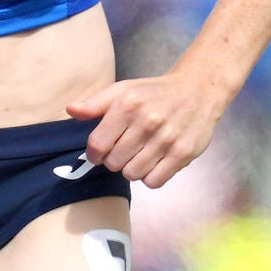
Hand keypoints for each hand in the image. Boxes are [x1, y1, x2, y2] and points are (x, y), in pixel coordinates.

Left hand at [67, 66, 228, 188]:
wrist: (199, 90)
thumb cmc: (154, 93)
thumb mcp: (123, 89)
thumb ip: (95, 102)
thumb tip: (71, 111)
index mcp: (127, 105)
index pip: (97, 145)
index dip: (93, 154)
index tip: (99, 152)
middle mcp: (147, 121)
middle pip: (113, 163)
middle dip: (114, 160)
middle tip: (124, 151)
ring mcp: (167, 138)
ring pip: (132, 174)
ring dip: (131, 169)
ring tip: (139, 156)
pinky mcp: (183, 153)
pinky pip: (154, 181)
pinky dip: (150, 177)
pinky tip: (153, 163)